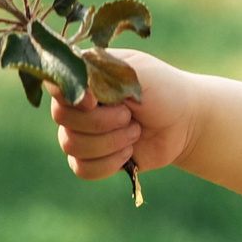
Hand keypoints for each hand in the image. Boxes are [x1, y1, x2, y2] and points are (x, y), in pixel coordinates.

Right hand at [48, 51, 196, 180]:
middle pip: (61, 117)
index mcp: (85, 76)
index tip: (94, 102)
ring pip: (71, 145)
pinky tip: (129, 153)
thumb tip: (78, 94)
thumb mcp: (136, 72)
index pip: (55, 83)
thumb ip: (103, 74)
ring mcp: (82, 132)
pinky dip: (108, 163)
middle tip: (129, 115)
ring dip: (109, 142)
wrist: (185, 122)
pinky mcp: (92, 158)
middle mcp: (77, 104)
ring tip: (135, 132)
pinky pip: (81, 168)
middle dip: (100, 121)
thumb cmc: (162, 89)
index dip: (71, 96)